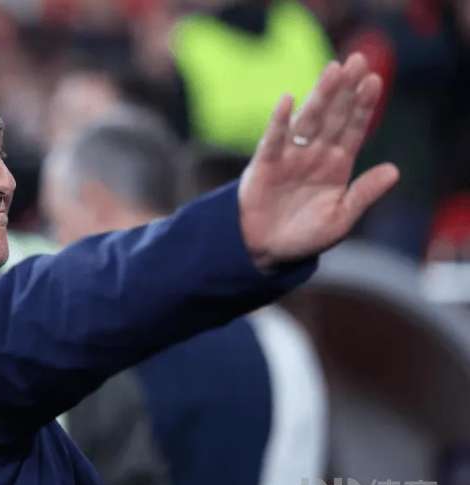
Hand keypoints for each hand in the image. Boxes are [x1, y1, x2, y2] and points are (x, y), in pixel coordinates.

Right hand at [238, 53, 398, 269]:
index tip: (374, 80)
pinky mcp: (264, 165)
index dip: (363, 106)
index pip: (353, 129)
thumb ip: (363, 194)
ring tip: (333, 69)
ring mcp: (289, 157)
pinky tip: (286, 101)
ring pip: (308, 120)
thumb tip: (394, 170)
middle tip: (357, 59)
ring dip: (320, 95)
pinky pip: (273, 140)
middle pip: (333, 116)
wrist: (265, 251)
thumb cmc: (304, 237)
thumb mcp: (340, 219)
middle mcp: (314, 154)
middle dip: (345, 89)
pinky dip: (278, 121)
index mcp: (336, 165)